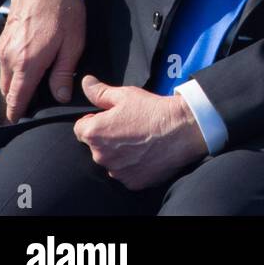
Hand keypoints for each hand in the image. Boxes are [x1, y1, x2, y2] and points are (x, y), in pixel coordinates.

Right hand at [0, 0, 85, 123]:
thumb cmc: (64, 12)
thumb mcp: (73, 43)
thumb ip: (63, 73)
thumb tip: (60, 96)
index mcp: (27, 63)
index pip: (16, 100)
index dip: (16, 116)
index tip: (18, 127)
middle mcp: (9, 59)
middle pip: (7, 92)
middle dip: (15, 104)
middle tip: (29, 113)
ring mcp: (3, 50)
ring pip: (4, 79)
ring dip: (14, 88)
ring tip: (30, 95)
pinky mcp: (3, 41)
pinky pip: (4, 66)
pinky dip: (13, 74)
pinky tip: (27, 74)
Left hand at [73, 76, 207, 189]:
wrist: (182, 129)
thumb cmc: (153, 110)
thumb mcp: (126, 94)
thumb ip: (100, 91)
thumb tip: (85, 82)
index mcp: (94, 133)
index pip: (80, 128)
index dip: (96, 120)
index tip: (113, 117)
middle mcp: (100, 156)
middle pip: (96, 146)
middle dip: (107, 138)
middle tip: (131, 127)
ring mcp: (116, 171)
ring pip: (112, 161)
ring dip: (120, 154)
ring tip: (141, 141)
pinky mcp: (132, 182)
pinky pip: (127, 174)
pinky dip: (134, 166)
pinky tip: (148, 153)